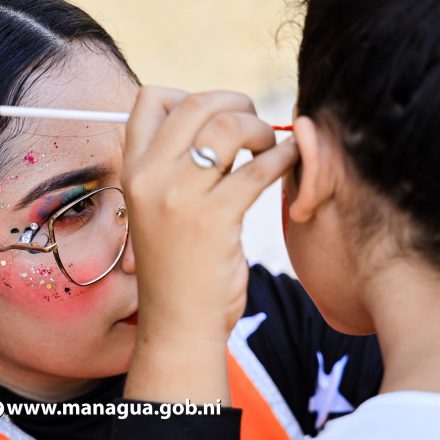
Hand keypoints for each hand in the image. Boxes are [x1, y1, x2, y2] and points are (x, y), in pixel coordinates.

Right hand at [122, 86, 296, 403]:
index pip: (151, 99)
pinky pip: (258, 169)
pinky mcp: (215, 219)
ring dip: (259, 128)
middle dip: (233, 101)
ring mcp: (179, 197)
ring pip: (229, 128)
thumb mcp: (158, 209)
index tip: (215, 113)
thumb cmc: (176, 264)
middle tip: (253, 118)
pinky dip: (282, 156)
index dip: (189, 94)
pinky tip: (290, 159)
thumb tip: (221, 124)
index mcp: (133, 172)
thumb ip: (177, 166)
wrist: (178, 321)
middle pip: (195, 104)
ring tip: (269, 144)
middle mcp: (149, 177)